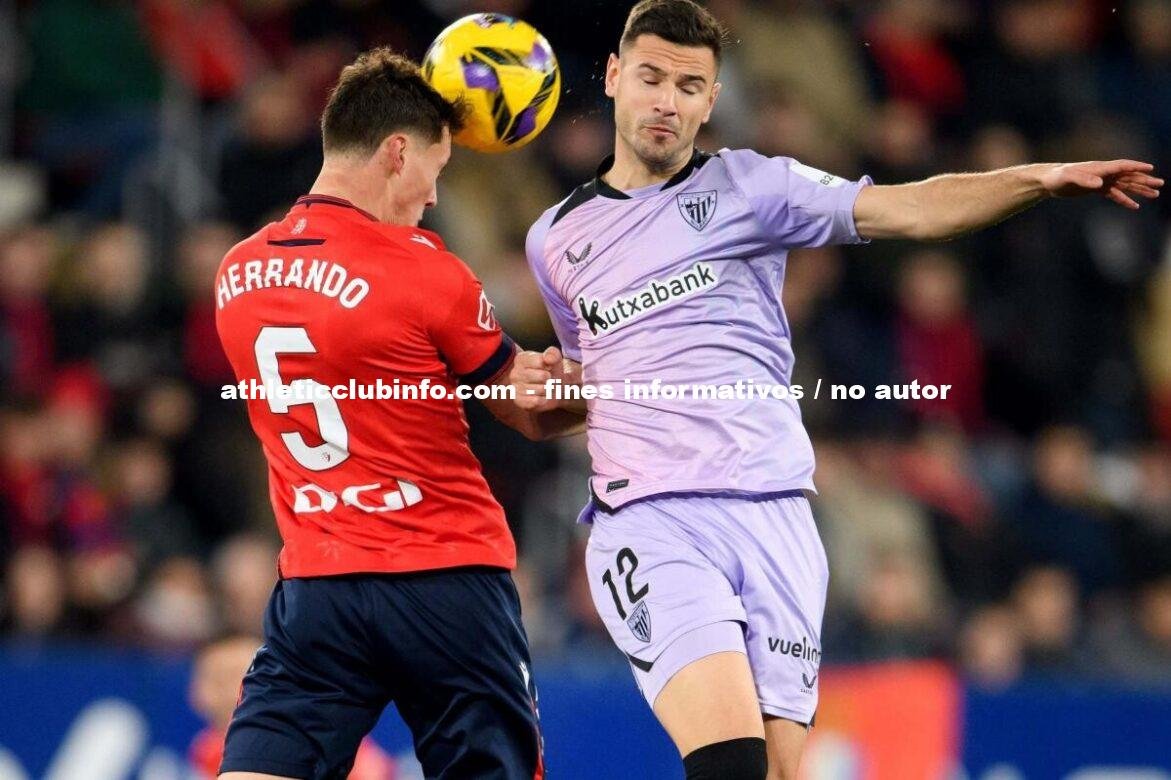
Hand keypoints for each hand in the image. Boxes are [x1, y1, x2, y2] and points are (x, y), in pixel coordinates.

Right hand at [509, 346, 565, 411]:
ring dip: (547, 390)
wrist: (554, 388)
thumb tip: (548, 359)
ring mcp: (515, 388)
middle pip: (543, 376)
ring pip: (541, 389)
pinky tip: (541, 397)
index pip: (540, 361)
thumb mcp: (555, 358)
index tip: (548, 367)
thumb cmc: (551, 370)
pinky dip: (543, 400)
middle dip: (550, 379)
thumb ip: (553, 354)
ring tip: (544, 388)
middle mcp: (514, 373)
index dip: (550, 366)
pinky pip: (536, 402)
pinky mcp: (519, 401)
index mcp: (521, 359)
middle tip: (547, 379)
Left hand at [1041, 160, 1162, 209]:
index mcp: (1100, 168)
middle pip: (1128, 176)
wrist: (1048, 181)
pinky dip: (1125, 199)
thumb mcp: (1070, 178)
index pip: (1122, 166)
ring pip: (1125, 185)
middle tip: (1160, 184)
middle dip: (1144, 180)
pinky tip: (1135, 206)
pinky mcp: (1096, 189)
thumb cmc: (1058, 177)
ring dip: (1139, 190)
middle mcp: (1104, 173)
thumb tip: (1100, 184)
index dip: (1136, 167)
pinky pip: (1115, 194)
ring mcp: (1101, 181)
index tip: (1150, 169)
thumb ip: (1085, 180)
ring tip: (1154, 194)